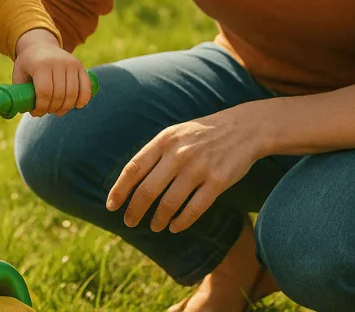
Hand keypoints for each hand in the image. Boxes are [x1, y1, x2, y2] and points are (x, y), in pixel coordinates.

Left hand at [11, 29, 91, 116]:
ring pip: (73, 93)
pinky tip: (77, 106)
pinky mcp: (80, 66)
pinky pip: (86, 86)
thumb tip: (24, 109)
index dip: (41, 107)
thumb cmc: (28, 63)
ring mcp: (71, 63)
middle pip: (59, 95)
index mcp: (41, 65)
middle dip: (52, 109)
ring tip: (58, 111)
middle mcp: (58, 62)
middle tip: (47, 112)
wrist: (41, 44)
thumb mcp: (18, 73)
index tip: (36, 113)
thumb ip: (19, 90)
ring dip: (66, 107)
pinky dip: (83, 98)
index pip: (44, 92)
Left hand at [106, 104, 264, 233]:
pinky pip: (194, 209)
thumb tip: (129, 182)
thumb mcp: (175, 134)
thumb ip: (154, 154)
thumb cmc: (202, 135)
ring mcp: (199, 168)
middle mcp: (179, 154)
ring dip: (158, 219)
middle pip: (148, 190)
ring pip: (169, 203)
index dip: (120, 190)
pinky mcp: (218, 181)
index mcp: (164, 140)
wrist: (243, 128)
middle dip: (135, 210)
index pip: (134, 168)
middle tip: (129, 222)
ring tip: (155, 226)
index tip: (111, 206)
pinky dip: (181, 222)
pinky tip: (175, 227)